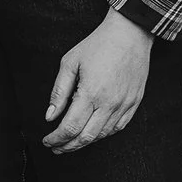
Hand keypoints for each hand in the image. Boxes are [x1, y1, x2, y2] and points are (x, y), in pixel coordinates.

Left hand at [41, 7, 153, 153]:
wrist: (130, 34)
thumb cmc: (98, 45)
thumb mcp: (70, 63)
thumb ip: (59, 92)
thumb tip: (50, 116)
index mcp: (90, 93)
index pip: (70, 127)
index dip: (56, 138)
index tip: (47, 141)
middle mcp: (109, 103)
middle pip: (85, 137)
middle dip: (67, 146)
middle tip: (55, 148)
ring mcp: (124, 105)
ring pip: (102, 135)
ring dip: (84, 142)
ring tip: (70, 142)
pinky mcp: (134, 103)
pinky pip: (118, 127)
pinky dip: (103, 135)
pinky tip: (92, 133)